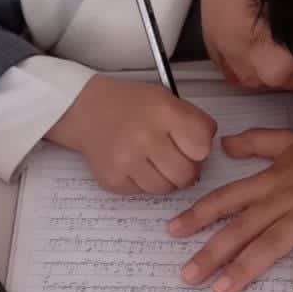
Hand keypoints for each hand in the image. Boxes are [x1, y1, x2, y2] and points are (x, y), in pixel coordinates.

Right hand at [46, 75, 217, 194]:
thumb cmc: (130, 105)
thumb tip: (206, 156)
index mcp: (164, 112)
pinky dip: (142, 182)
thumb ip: (192, 123)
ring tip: (153, 161)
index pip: (203, 147)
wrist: (86, 109)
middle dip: (186, 170)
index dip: (200, 149)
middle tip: (175, 160)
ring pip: (165, 189)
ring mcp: (126, 160)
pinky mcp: (113, 179)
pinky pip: (142, 193)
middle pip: (186, 174)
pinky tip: (133, 164)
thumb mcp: (166, 98)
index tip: (191, 145)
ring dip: (164, 179)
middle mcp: (145, 136)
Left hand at [168, 127, 292, 291]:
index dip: (199, 215)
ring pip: (272, 245)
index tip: (173, 232)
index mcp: (271, 183)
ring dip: (246, 269)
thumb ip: (256, 143)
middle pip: (241, 229)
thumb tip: (224, 144)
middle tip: (187, 276)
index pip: (227, 200)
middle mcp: (284, 201)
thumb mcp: (290, 141)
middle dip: (211, 252)